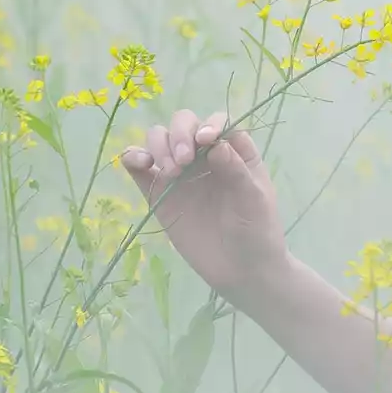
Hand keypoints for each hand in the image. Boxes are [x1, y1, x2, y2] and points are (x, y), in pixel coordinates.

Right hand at [120, 109, 287, 296]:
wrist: (242, 270)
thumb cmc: (257, 230)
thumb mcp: (254, 199)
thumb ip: (236, 169)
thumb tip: (214, 143)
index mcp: (234, 151)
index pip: (218, 122)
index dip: (210, 124)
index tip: (206, 141)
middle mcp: (205, 156)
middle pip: (184, 124)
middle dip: (180, 134)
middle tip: (185, 162)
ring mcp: (180, 174)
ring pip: (160, 139)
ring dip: (159, 145)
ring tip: (171, 171)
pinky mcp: (159, 194)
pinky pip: (139, 168)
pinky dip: (133, 157)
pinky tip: (139, 162)